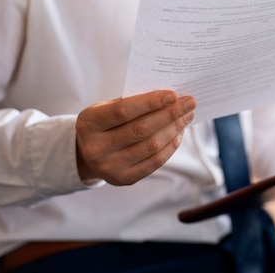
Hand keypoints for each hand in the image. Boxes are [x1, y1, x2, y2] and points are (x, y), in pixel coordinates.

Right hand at [75, 90, 196, 185]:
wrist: (86, 154)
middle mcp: (97, 147)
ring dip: (174, 129)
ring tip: (186, 116)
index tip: (173, 94)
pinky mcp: (125, 179)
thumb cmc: (103, 123)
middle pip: (141, 129)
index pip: (123, 111)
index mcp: (89, 123)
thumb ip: (131, 102)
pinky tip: (178, 133)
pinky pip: (155, 161)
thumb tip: (169, 98)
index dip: (150, 102)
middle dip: (170, 114)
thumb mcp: (105, 108)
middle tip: (189, 103)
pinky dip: (170, 145)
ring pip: (151, 146)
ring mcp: (110, 166)